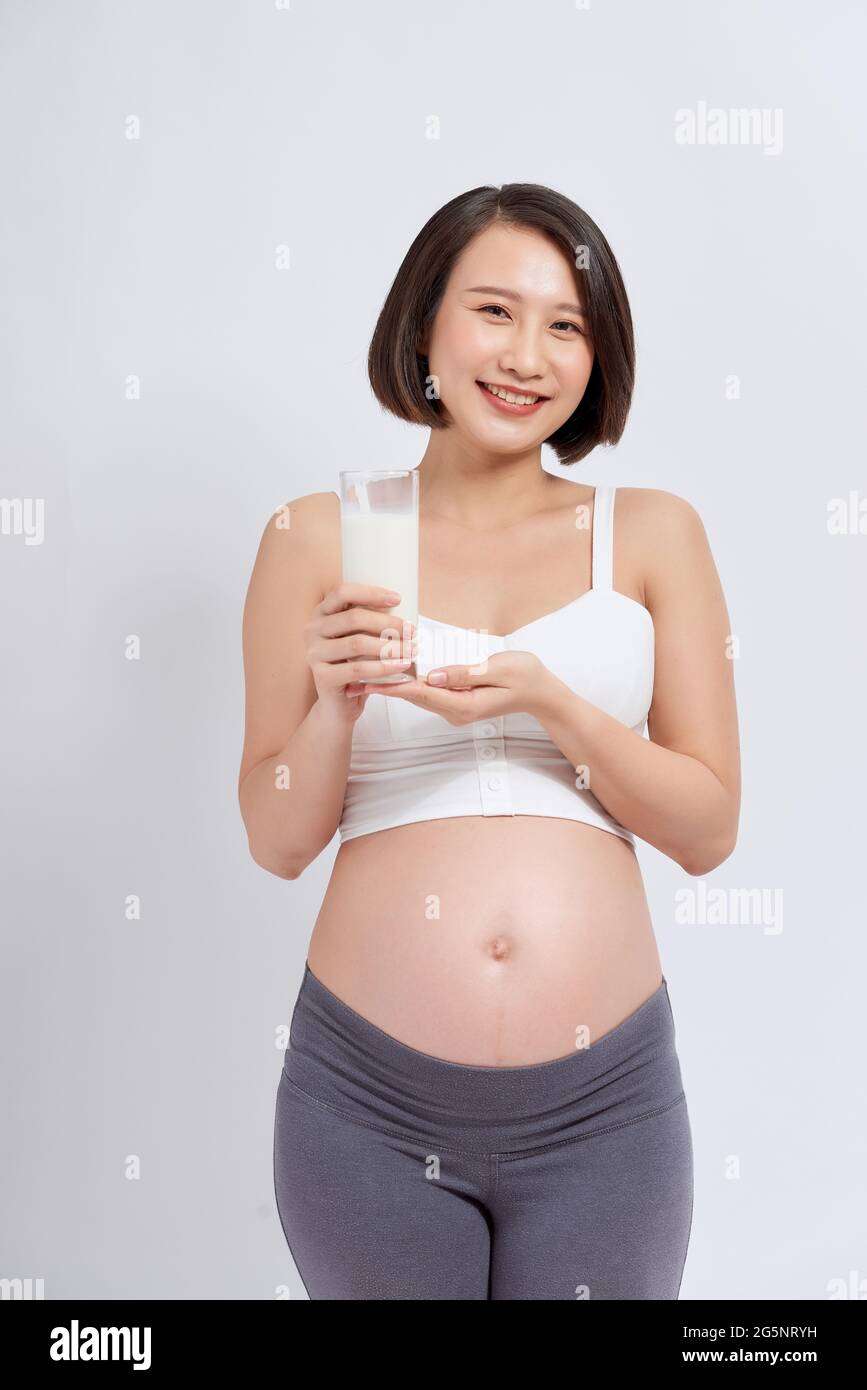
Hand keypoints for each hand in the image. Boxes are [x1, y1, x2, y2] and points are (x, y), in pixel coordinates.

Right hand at [304, 583, 416, 727]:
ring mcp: (314, 654)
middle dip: (388, 623)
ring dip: (390, 646)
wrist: (339, 704)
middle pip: (353, 618)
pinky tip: (401, 666)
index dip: (370, 592)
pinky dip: (383, 667)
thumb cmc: (354, 665)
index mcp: (321, 614)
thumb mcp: (361, 638)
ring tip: (412, 650)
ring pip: (357, 643)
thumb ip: (371, 622)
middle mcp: (312, 630)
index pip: (342, 593)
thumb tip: (405, 607)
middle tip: (412, 631)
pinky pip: (357, 669)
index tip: (398, 599)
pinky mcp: (322, 677)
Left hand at [353, 650, 555, 725]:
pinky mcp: (458, 701)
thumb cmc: (526, 677)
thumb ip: (465, 672)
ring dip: (395, 681)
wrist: (543, 693)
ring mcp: (456, 708)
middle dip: (385, 683)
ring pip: (419, 694)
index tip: (365, 677)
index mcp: (464, 705)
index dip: (390, 684)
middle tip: (354, 671)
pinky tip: (397, 668)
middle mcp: (456, 711)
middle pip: (413, 695)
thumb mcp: (499, 669)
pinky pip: (430, 691)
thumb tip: (432, 674)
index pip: (420, 693)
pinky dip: (412, 680)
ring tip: (366, 670)